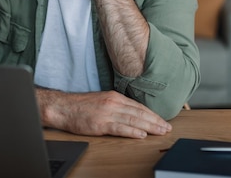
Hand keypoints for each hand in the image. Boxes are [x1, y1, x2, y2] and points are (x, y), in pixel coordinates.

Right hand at [37, 88, 170, 138]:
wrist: (62, 107)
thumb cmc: (80, 106)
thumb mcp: (102, 100)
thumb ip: (116, 106)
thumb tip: (132, 114)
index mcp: (114, 97)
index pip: (138, 106)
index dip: (153, 114)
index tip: (163, 121)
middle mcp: (113, 103)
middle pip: (139, 112)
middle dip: (155, 121)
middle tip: (167, 128)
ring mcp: (107, 113)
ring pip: (133, 120)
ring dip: (149, 126)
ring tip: (161, 131)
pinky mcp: (100, 123)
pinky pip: (119, 128)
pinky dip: (132, 131)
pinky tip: (141, 135)